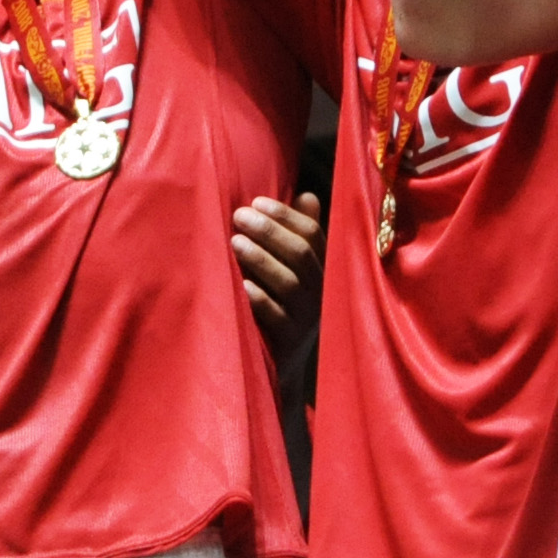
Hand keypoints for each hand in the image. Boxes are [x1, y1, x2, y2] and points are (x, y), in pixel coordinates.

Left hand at [234, 191, 320, 336]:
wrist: (285, 362)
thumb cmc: (284, 302)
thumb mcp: (295, 267)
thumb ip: (299, 233)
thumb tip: (308, 195)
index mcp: (322, 268)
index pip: (312, 235)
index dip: (285, 216)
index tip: (256, 202)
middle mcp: (320, 291)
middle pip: (301, 255)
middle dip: (270, 232)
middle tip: (239, 216)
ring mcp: (307, 318)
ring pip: (290, 283)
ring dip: (262, 260)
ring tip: (235, 242)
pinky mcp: (290, 341)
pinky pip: (279, 318)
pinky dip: (262, 301)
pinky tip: (244, 286)